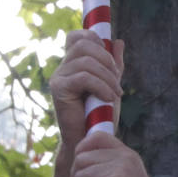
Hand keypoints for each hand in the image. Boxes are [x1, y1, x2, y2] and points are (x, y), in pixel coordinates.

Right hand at [50, 30, 124, 154]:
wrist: (90, 140)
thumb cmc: (100, 115)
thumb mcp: (111, 85)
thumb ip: (113, 65)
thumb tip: (118, 41)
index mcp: (73, 63)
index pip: (77, 36)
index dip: (94, 38)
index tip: (110, 60)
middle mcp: (63, 67)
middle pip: (85, 44)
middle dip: (107, 60)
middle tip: (117, 81)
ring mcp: (59, 77)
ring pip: (86, 61)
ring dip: (107, 77)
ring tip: (116, 93)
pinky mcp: (59, 89)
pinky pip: (83, 77)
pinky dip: (101, 86)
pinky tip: (108, 98)